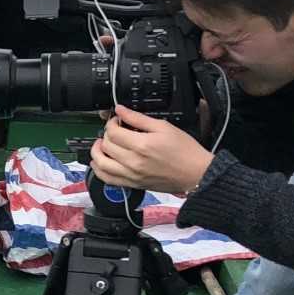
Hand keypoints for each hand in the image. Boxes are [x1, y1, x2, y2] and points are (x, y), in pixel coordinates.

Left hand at [90, 105, 213, 194]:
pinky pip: (108, 180)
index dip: (112, 122)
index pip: (113, 132)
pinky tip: (100, 163)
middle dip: (106, 134)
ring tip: (101, 145)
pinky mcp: (133, 184)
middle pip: (105, 146)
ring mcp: (132, 175)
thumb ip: (138, 118)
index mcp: (141, 145)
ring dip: (96, 152)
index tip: (117, 120)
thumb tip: (121, 110)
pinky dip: (99, 171)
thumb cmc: (185, 152)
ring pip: (101, 164)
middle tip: (113, 130)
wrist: (197, 173)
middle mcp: (134, 162)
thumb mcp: (164, 127)